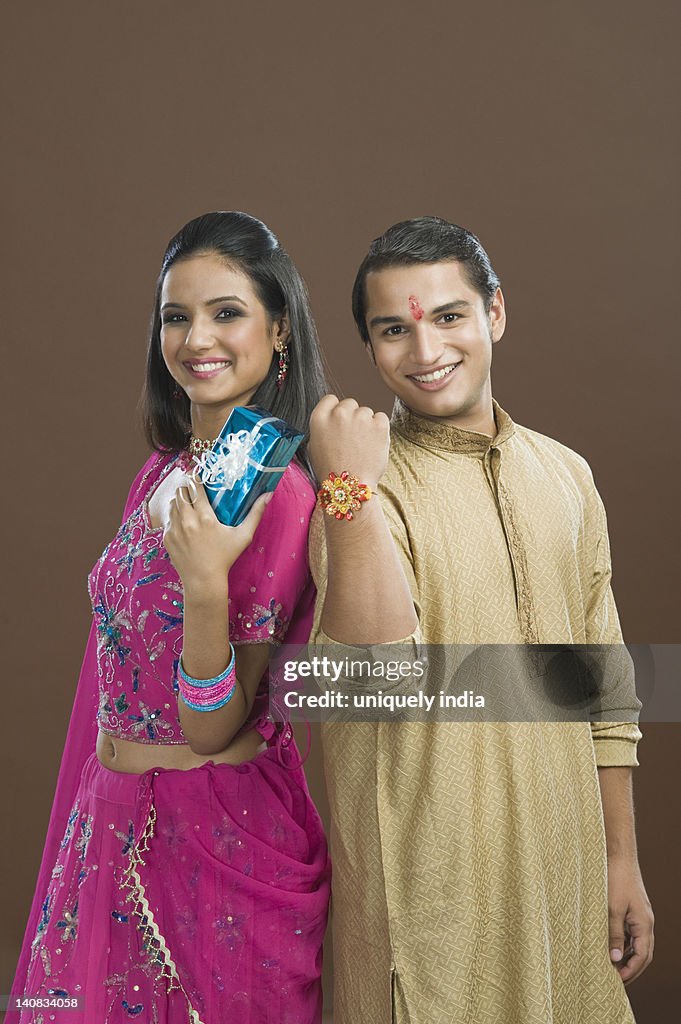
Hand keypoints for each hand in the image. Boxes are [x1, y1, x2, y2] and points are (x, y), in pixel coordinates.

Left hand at [163, 474, 271, 591]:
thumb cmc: (225, 558)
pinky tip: (182, 521)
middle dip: (186, 488)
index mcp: (205, 517)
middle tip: (193, 489)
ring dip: (179, 501)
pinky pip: (168, 520)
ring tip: (187, 503)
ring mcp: (174, 529)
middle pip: (180, 492)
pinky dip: (174, 517)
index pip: (195, 487)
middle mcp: (187, 520)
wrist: (203, 580)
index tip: (197, 474)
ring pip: (172, 504)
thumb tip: (268, 495)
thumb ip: (255, 514)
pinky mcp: (167, 538)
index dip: (195, 478)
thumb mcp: (243, 536)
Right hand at [309, 395, 389, 489]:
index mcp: (319, 417)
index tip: (340, 422)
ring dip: (366, 424)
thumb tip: (332, 418)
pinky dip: (379, 429)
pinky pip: (381, 418)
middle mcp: (339, 413)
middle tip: (352, 438)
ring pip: (366, 412)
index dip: (336, 410)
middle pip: (350, 404)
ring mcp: (360, 417)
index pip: (331, 399)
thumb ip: (323, 426)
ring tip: (362, 446)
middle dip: (352, 417)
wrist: (350, 488)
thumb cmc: (331, 470)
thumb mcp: (314, 446)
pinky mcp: (379, 424)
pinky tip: (373, 445)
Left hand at [606, 855, 653, 983]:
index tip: (618, 981)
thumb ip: (614, 935)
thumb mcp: (612, 909)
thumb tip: (616, 959)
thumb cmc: (616, 879)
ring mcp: (639, 915)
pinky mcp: (631, 909)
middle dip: (632, 968)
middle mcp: (645, 922)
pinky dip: (623, 943)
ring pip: (637, 943)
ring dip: (627, 956)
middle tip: (616, 980)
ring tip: (612, 967)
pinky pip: (630, 932)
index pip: (643, 955)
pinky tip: (611, 947)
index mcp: (644, 923)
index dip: (632, 970)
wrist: (617, 855)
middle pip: (643, 953)